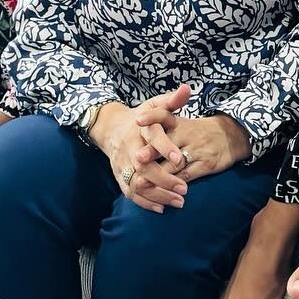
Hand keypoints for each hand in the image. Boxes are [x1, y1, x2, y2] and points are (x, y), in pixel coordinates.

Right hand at [93, 95, 188, 213]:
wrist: (111, 127)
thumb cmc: (141, 117)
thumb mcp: (154, 104)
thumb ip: (172, 100)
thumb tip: (187, 89)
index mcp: (139, 130)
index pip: (151, 139)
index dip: (164, 149)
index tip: (180, 159)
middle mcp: (128, 148)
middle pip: (144, 167)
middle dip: (164, 179)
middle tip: (185, 189)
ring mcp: (122, 164)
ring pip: (137, 184)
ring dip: (158, 195)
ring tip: (179, 201)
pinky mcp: (119, 176)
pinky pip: (129, 193)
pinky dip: (144, 202)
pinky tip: (161, 209)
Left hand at [137, 114, 249, 182]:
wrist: (231, 136)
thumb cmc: (199, 132)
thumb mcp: (183, 123)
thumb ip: (162, 129)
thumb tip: (137, 140)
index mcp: (178, 122)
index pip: (164, 115)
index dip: (151, 117)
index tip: (138, 120)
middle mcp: (187, 134)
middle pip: (166, 142)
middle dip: (150, 152)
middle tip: (137, 159)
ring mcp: (196, 149)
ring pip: (174, 163)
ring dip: (157, 174)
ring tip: (141, 183)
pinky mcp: (205, 164)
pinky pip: (186, 176)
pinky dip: (173, 185)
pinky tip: (161, 191)